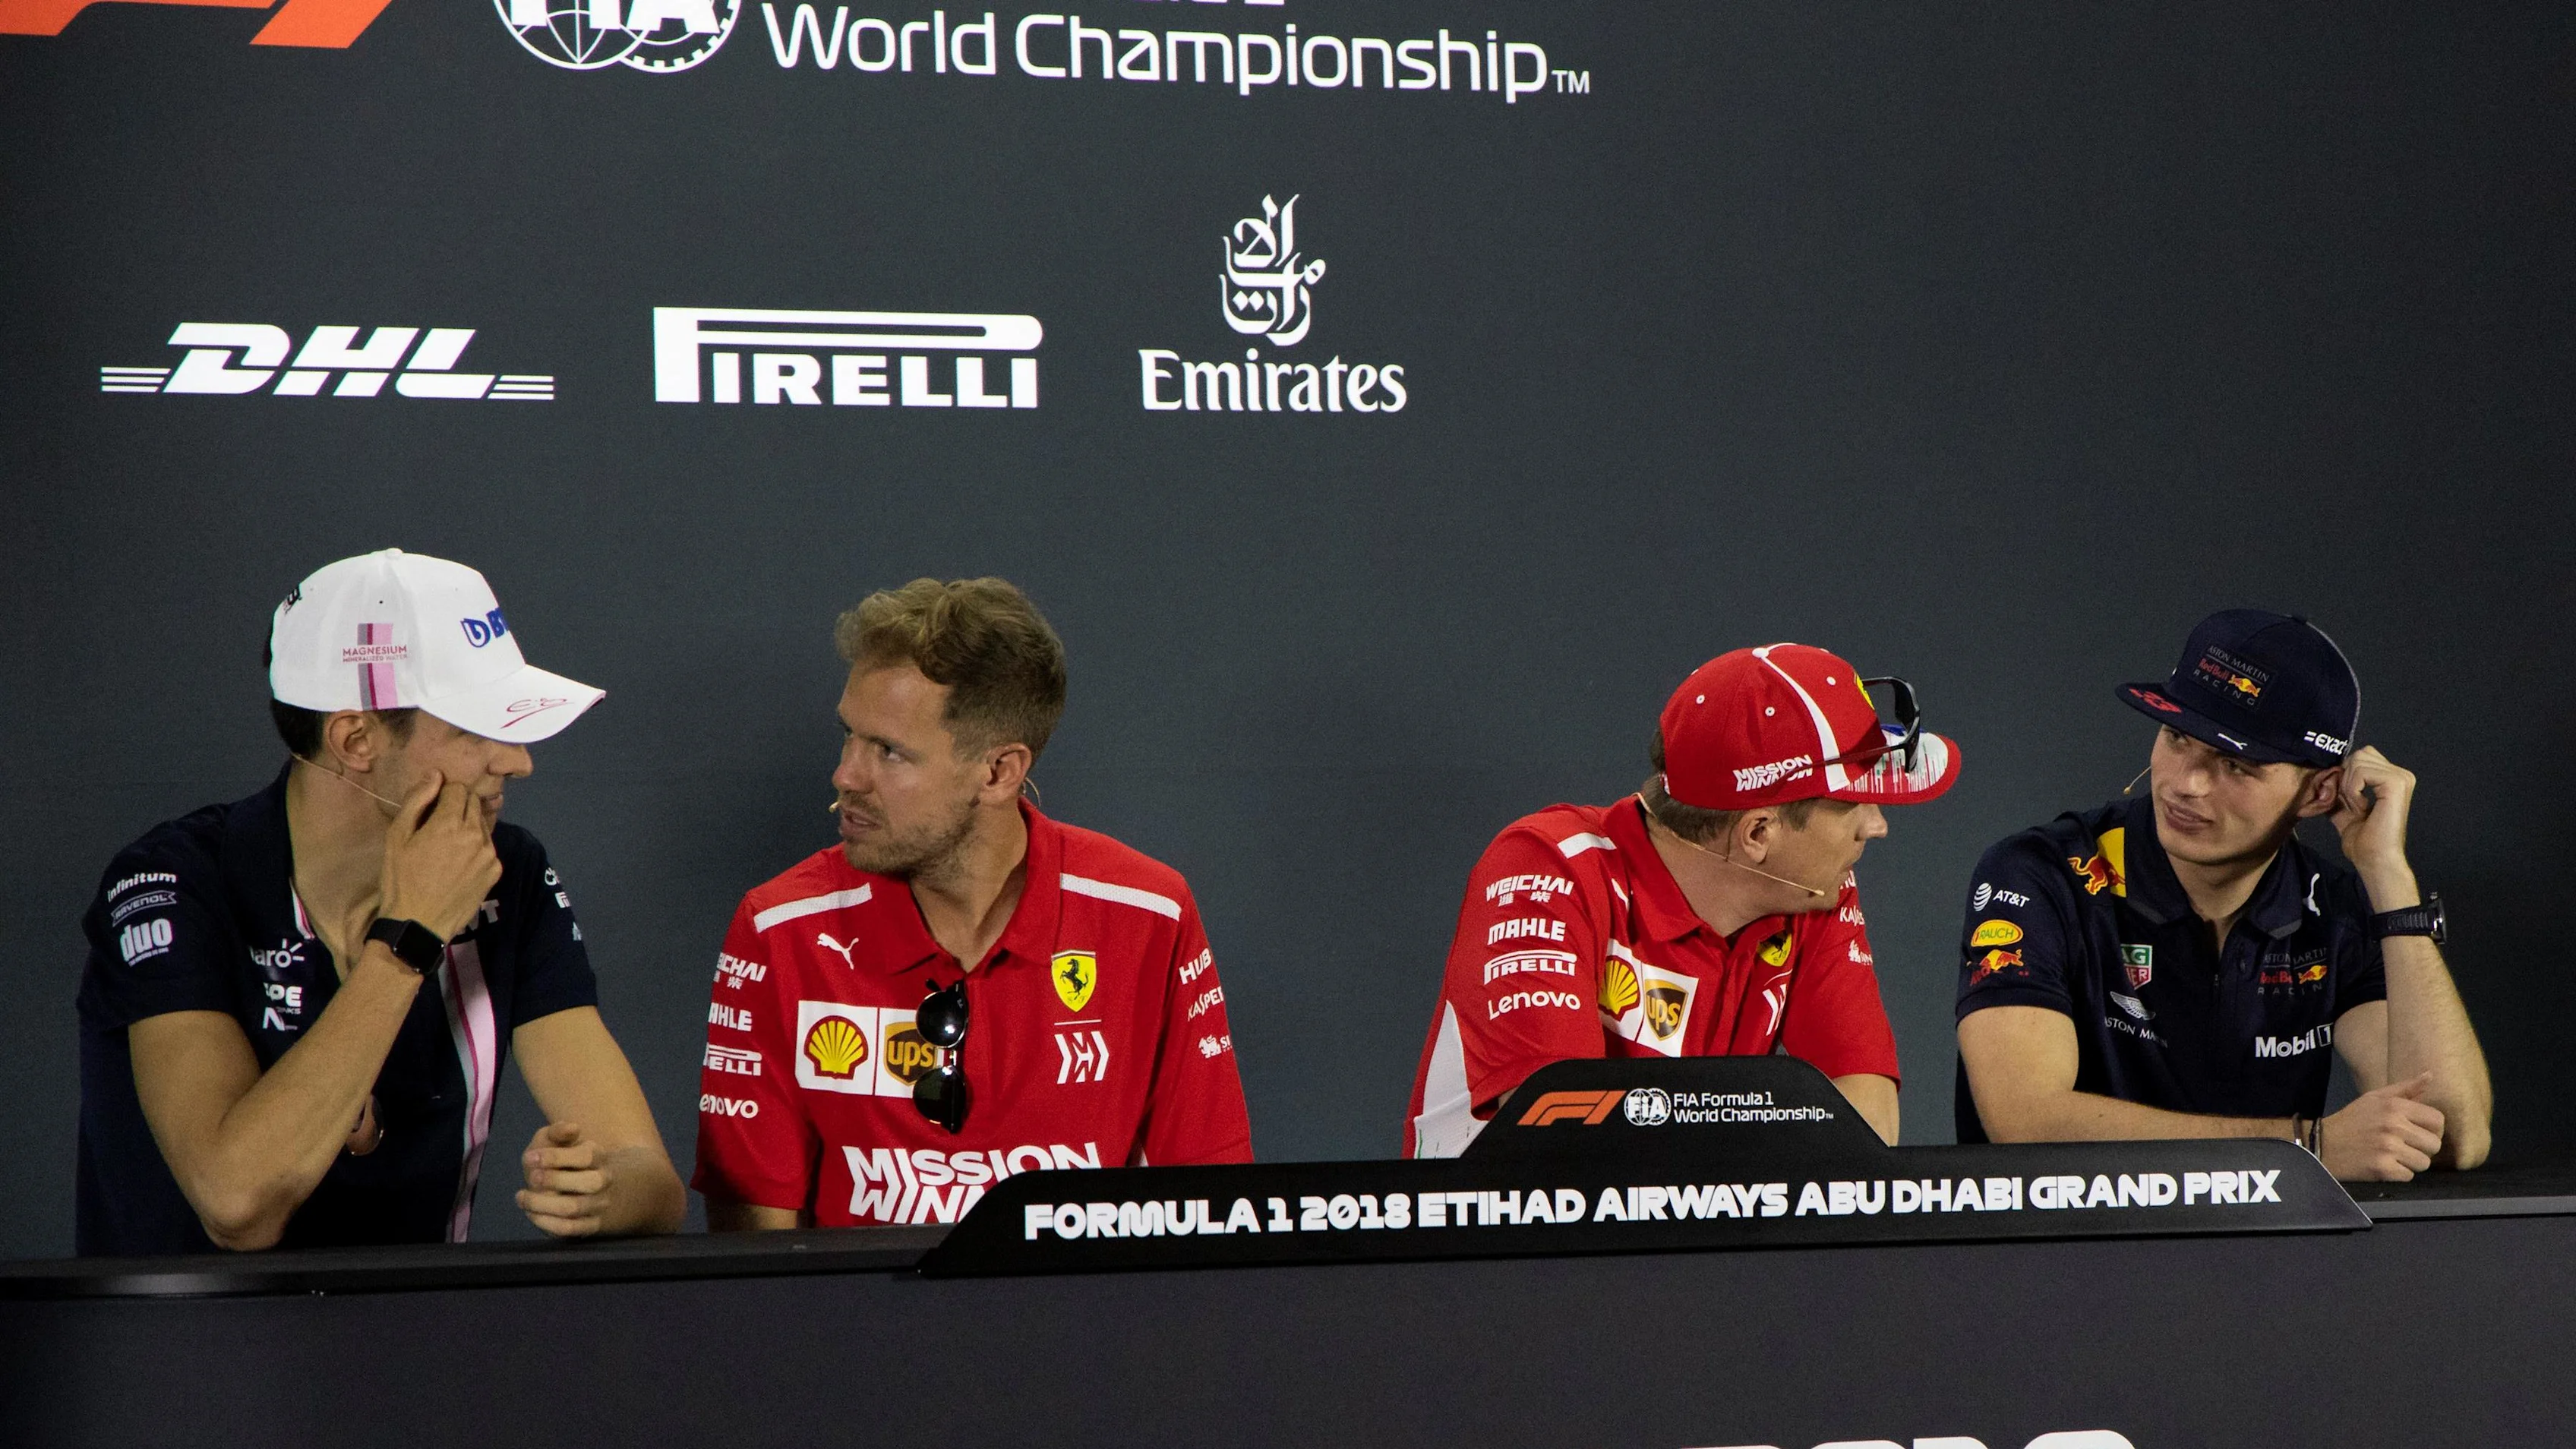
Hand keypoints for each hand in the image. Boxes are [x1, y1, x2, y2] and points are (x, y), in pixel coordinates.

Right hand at [377, 773, 501, 942]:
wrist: (418, 924)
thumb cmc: (401, 879)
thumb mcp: (398, 837)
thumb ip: (417, 801)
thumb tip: (435, 774)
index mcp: (452, 823)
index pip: (458, 789)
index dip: (443, 795)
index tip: (432, 808)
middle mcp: (477, 835)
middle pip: (474, 804)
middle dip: (458, 808)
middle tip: (438, 827)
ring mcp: (490, 854)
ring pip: (483, 825)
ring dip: (468, 827)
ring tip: (448, 847)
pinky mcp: (496, 871)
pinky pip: (488, 847)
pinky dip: (477, 848)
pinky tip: (459, 864)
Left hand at [516, 1122, 618, 1237]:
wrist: (597, 1187)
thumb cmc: (568, 1160)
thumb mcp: (561, 1140)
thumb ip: (560, 1131)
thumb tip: (572, 1128)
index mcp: (598, 1156)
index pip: (585, 1156)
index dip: (556, 1157)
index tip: (530, 1157)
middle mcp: (603, 1181)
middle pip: (589, 1183)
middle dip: (556, 1180)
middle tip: (532, 1178)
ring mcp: (598, 1205)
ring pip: (574, 1208)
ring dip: (543, 1204)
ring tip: (521, 1197)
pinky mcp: (590, 1225)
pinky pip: (569, 1229)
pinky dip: (546, 1222)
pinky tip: (530, 1213)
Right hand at [2320, 1072, 2445, 1180]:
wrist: (2321, 1144)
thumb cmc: (2352, 1120)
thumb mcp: (2375, 1098)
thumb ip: (2405, 1088)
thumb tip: (2430, 1075)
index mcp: (2395, 1106)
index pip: (2437, 1120)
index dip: (2433, 1130)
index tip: (2419, 1134)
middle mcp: (2394, 1126)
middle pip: (2434, 1145)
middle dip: (2422, 1148)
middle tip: (2405, 1147)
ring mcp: (2388, 1148)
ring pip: (2423, 1163)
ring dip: (2411, 1163)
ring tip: (2393, 1157)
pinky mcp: (2382, 1168)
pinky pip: (2408, 1176)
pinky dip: (2398, 1174)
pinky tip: (2384, 1166)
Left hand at [2328, 746, 2418, 900]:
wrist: (2375, 860)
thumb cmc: (2363, 840)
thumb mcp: (2343, 808)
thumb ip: (2337, 788)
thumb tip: (2325, 773)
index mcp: (2392, 778)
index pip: (2360, 757)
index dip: (2344, 775)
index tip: (2346, 802)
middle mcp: (2401, 774)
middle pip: (2358, 755)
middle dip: (2345, 780)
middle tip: (2352, 805)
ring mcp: (2401, 777)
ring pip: (2357, 761)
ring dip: (2348, 787)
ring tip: (2357, 808)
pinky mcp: (2396, 783)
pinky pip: (2360, 772)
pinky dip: (2352, 790)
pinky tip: (2361, 808)